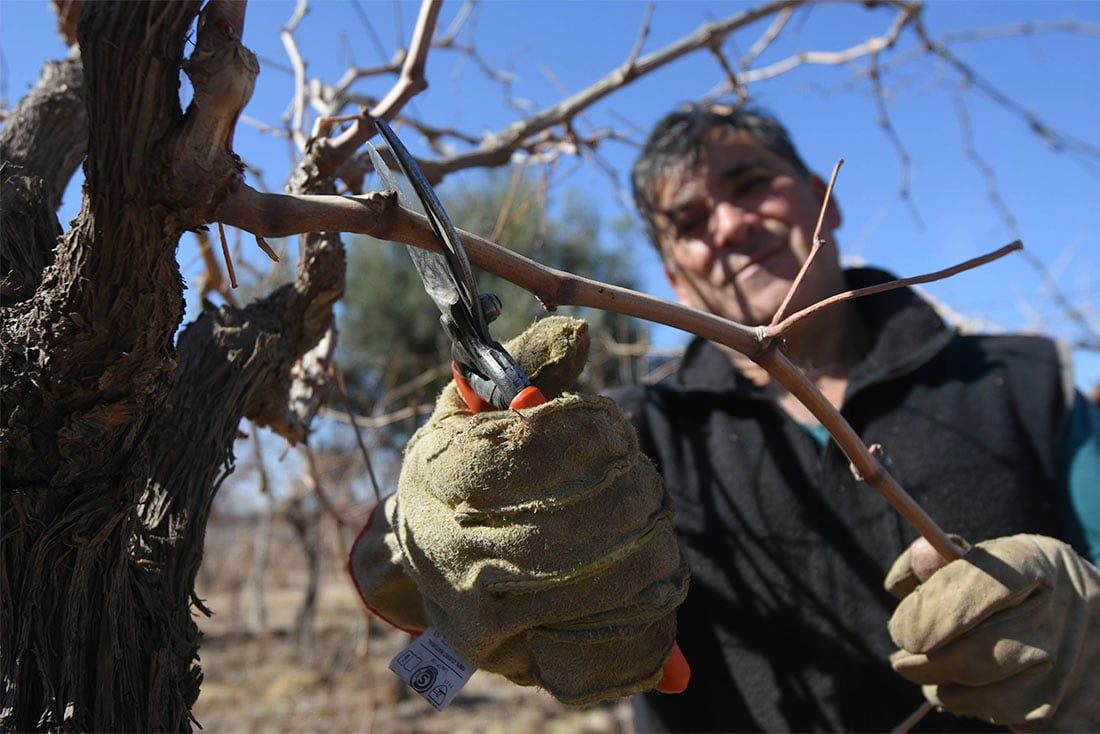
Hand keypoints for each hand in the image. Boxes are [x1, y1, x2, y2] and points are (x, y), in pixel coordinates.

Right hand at [349, 316, 689, 704]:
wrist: (422, 563)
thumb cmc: (461, 471)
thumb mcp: (475, 407)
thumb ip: (527, 364)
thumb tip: (577, 332)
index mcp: (439, 474)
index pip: (527, 445)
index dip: (589, 431)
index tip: (613, 427)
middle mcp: (450, 548)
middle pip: (579, 514)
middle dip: (633, 488)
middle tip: (642, 478)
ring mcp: (480, 612)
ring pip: (604, 577)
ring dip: (652, 544)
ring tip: (652, 523)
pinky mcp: (514, 656)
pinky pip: (603, 642)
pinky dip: (646, 613)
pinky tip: (654, 581)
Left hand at [885, 534, 1099, 730]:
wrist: (1093, 630)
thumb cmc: (1022, 588)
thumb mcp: (992, 556)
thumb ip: (943, 558)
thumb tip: (915, 557)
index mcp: (1035, 564)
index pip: (979, 586)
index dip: (931, 611)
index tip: (901, 630)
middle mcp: (1056, 620)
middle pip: (971, 654)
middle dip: (920, 660)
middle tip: (900, 657)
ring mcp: (1064, 672)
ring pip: (976, 693)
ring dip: (937, 685)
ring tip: (928, 669)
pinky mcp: (1065, 714)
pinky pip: (996, 715)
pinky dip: (967, 703)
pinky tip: (963, 686)